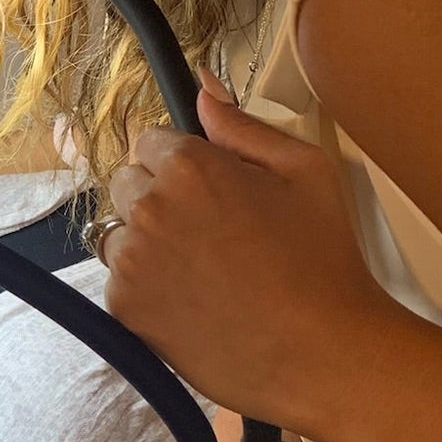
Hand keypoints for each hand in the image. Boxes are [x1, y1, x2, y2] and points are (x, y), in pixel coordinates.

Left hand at [102, 72, 397, 431]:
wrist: (322, 353)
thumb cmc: (323, 259)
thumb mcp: (306, 170)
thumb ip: (243, 126)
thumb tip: (202, 88)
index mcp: (188, 165)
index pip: (150, 141)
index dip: (182, 164)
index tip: (211, 190)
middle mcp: (148, 207)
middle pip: (126, 183)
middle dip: (157, 197)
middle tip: (210, 233)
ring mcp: (130, 259)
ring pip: (118, 233)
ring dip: (145, 242)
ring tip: (201, 270)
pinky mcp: (124, 306)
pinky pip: (120, 281)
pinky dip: (146, 288)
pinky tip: (193, 302)